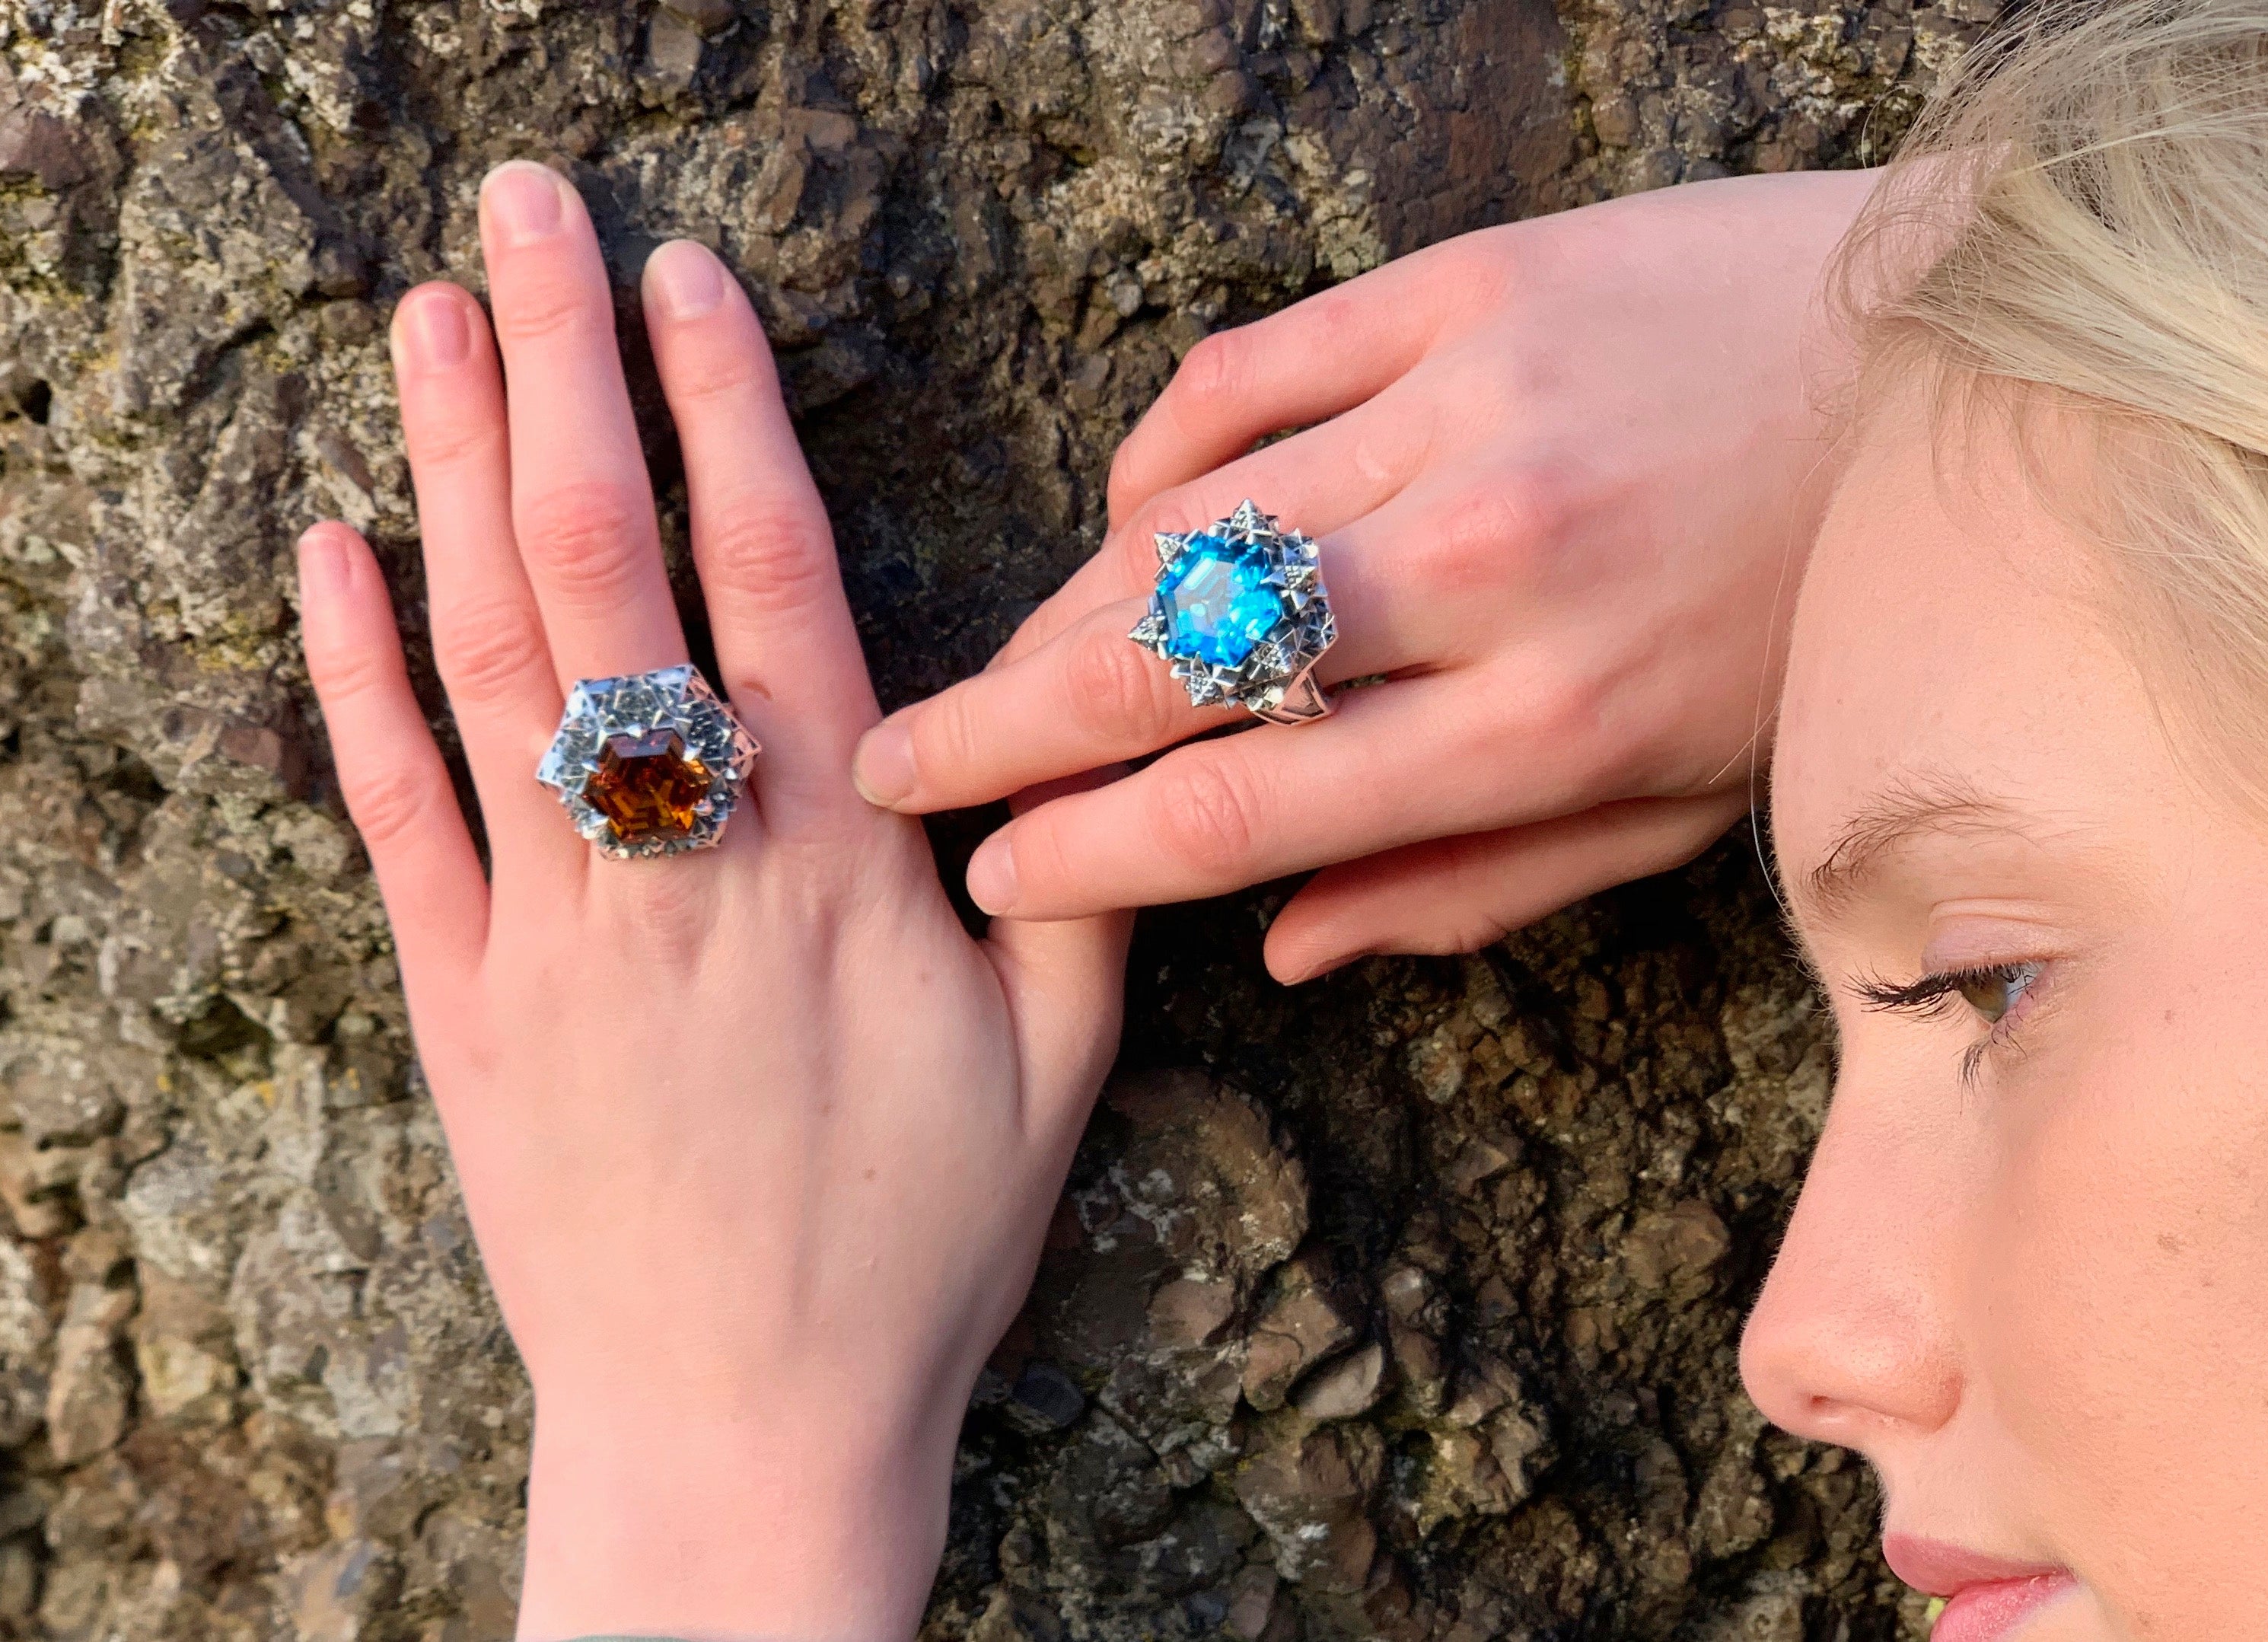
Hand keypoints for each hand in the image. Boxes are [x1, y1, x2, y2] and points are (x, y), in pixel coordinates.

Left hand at [296, 161, 1126, 1640]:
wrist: (745, 1429)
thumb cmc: (919, 1247)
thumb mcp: (1060, 1068)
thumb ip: (1074, 884)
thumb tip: (1090, 734)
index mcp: (836, 861)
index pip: (771, 581)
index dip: (723, 412)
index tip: (687, 280)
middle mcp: (681, 863)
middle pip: (606, 570)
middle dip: (561, 370)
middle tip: (527, 214)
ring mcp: (552, 928)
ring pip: (490, 660)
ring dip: (451, 473)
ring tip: (429, 318)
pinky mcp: (464, 1003)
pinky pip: (395, 814)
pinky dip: (357, 676)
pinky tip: (335, 550)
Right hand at [848, 168, 1878, 981]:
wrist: (1957, 359)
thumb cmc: (1821, 612)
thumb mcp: (1684, 801)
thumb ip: (1473, 884)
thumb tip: (1280, 953)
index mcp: (1543, 724)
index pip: (1241, 807)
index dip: (1084, 856)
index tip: (988, 876)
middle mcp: (1483, 568)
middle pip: (1163, 666)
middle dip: (999, 733)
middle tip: (892, 768)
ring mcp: (1460, 409)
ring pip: (1174, 524)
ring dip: (1061, 609)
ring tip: (1001, 668)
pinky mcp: (1455, 288)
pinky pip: (1235, 380)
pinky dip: (1156, 458)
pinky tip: (1131, 516)